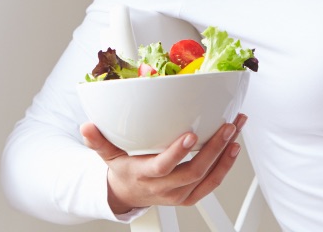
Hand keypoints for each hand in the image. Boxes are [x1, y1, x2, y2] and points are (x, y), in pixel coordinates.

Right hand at [80, 113, 246, 215]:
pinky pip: (212, 183)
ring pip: (208, 177)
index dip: (177, 152)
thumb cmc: (123, 170)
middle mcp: (166, 188)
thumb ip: (98, 141)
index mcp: (146, 176)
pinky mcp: (191, 195)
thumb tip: (86, 126)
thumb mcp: (107, 156)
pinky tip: (234, 147)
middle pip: (193, 172)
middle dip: (213, 149)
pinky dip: (226, 166)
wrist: (129, 195)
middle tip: (226, 126)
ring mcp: (181, 194)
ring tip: (236, 130)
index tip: (190, 135)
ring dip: (225, 154)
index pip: (163, 166)